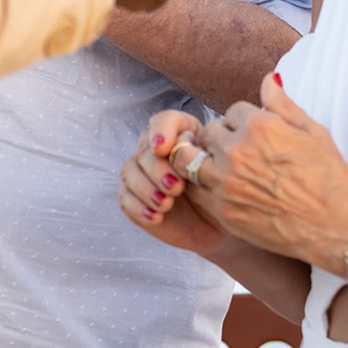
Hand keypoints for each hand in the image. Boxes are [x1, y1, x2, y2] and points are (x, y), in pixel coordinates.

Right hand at [119, 111, 229, 257]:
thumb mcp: (221, 173)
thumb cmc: (222, 194)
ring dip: (146, 188)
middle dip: (157, 169)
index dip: (160, 130)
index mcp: (181, 135)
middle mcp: (157, 150)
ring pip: (129, 171)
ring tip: (166, 205)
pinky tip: (156, 217)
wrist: (218, 228)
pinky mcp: (134, 197)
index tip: (163, 149)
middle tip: (177, 188)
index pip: (165, 120)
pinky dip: (138, 208)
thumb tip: (182, 150)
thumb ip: (200, 157)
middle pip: (144, 148)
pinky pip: (125, 198)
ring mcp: (142, 173)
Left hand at [167, 74, 347, 270]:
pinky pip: (194, 189)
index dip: (244, 122)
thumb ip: (282, 104)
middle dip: (222, 138)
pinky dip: (201, 186)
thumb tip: (267, 78)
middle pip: (209, 132)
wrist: (338, 228)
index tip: (257, 136)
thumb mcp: (313, 132)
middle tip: (240, 153)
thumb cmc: (330, 179)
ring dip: (203, 159)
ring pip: (189, 158)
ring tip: (222, 168)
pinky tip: (221, 189)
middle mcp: (236, 152)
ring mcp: (225, 182)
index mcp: (259, 127)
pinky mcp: (220, 210)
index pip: (232, 111)